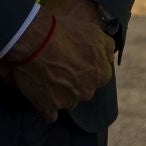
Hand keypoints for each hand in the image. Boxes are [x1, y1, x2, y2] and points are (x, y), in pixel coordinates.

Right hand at [0, 1, 114, 121]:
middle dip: (75, 81)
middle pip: (84, 90)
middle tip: (60, 65)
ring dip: (60, 93)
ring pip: (68, 101)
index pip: (100, 76)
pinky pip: (50, 114)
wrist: (34, 40)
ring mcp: (68, 102)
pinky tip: (40, 93)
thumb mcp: (92, 30)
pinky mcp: (49, 108)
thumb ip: (107, 46)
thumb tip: (111, 57)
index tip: (75, 59)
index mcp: (101, 73)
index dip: (87, 66)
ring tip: (46, 76)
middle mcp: (88, 91)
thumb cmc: (63, 32)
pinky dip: (46, 106)